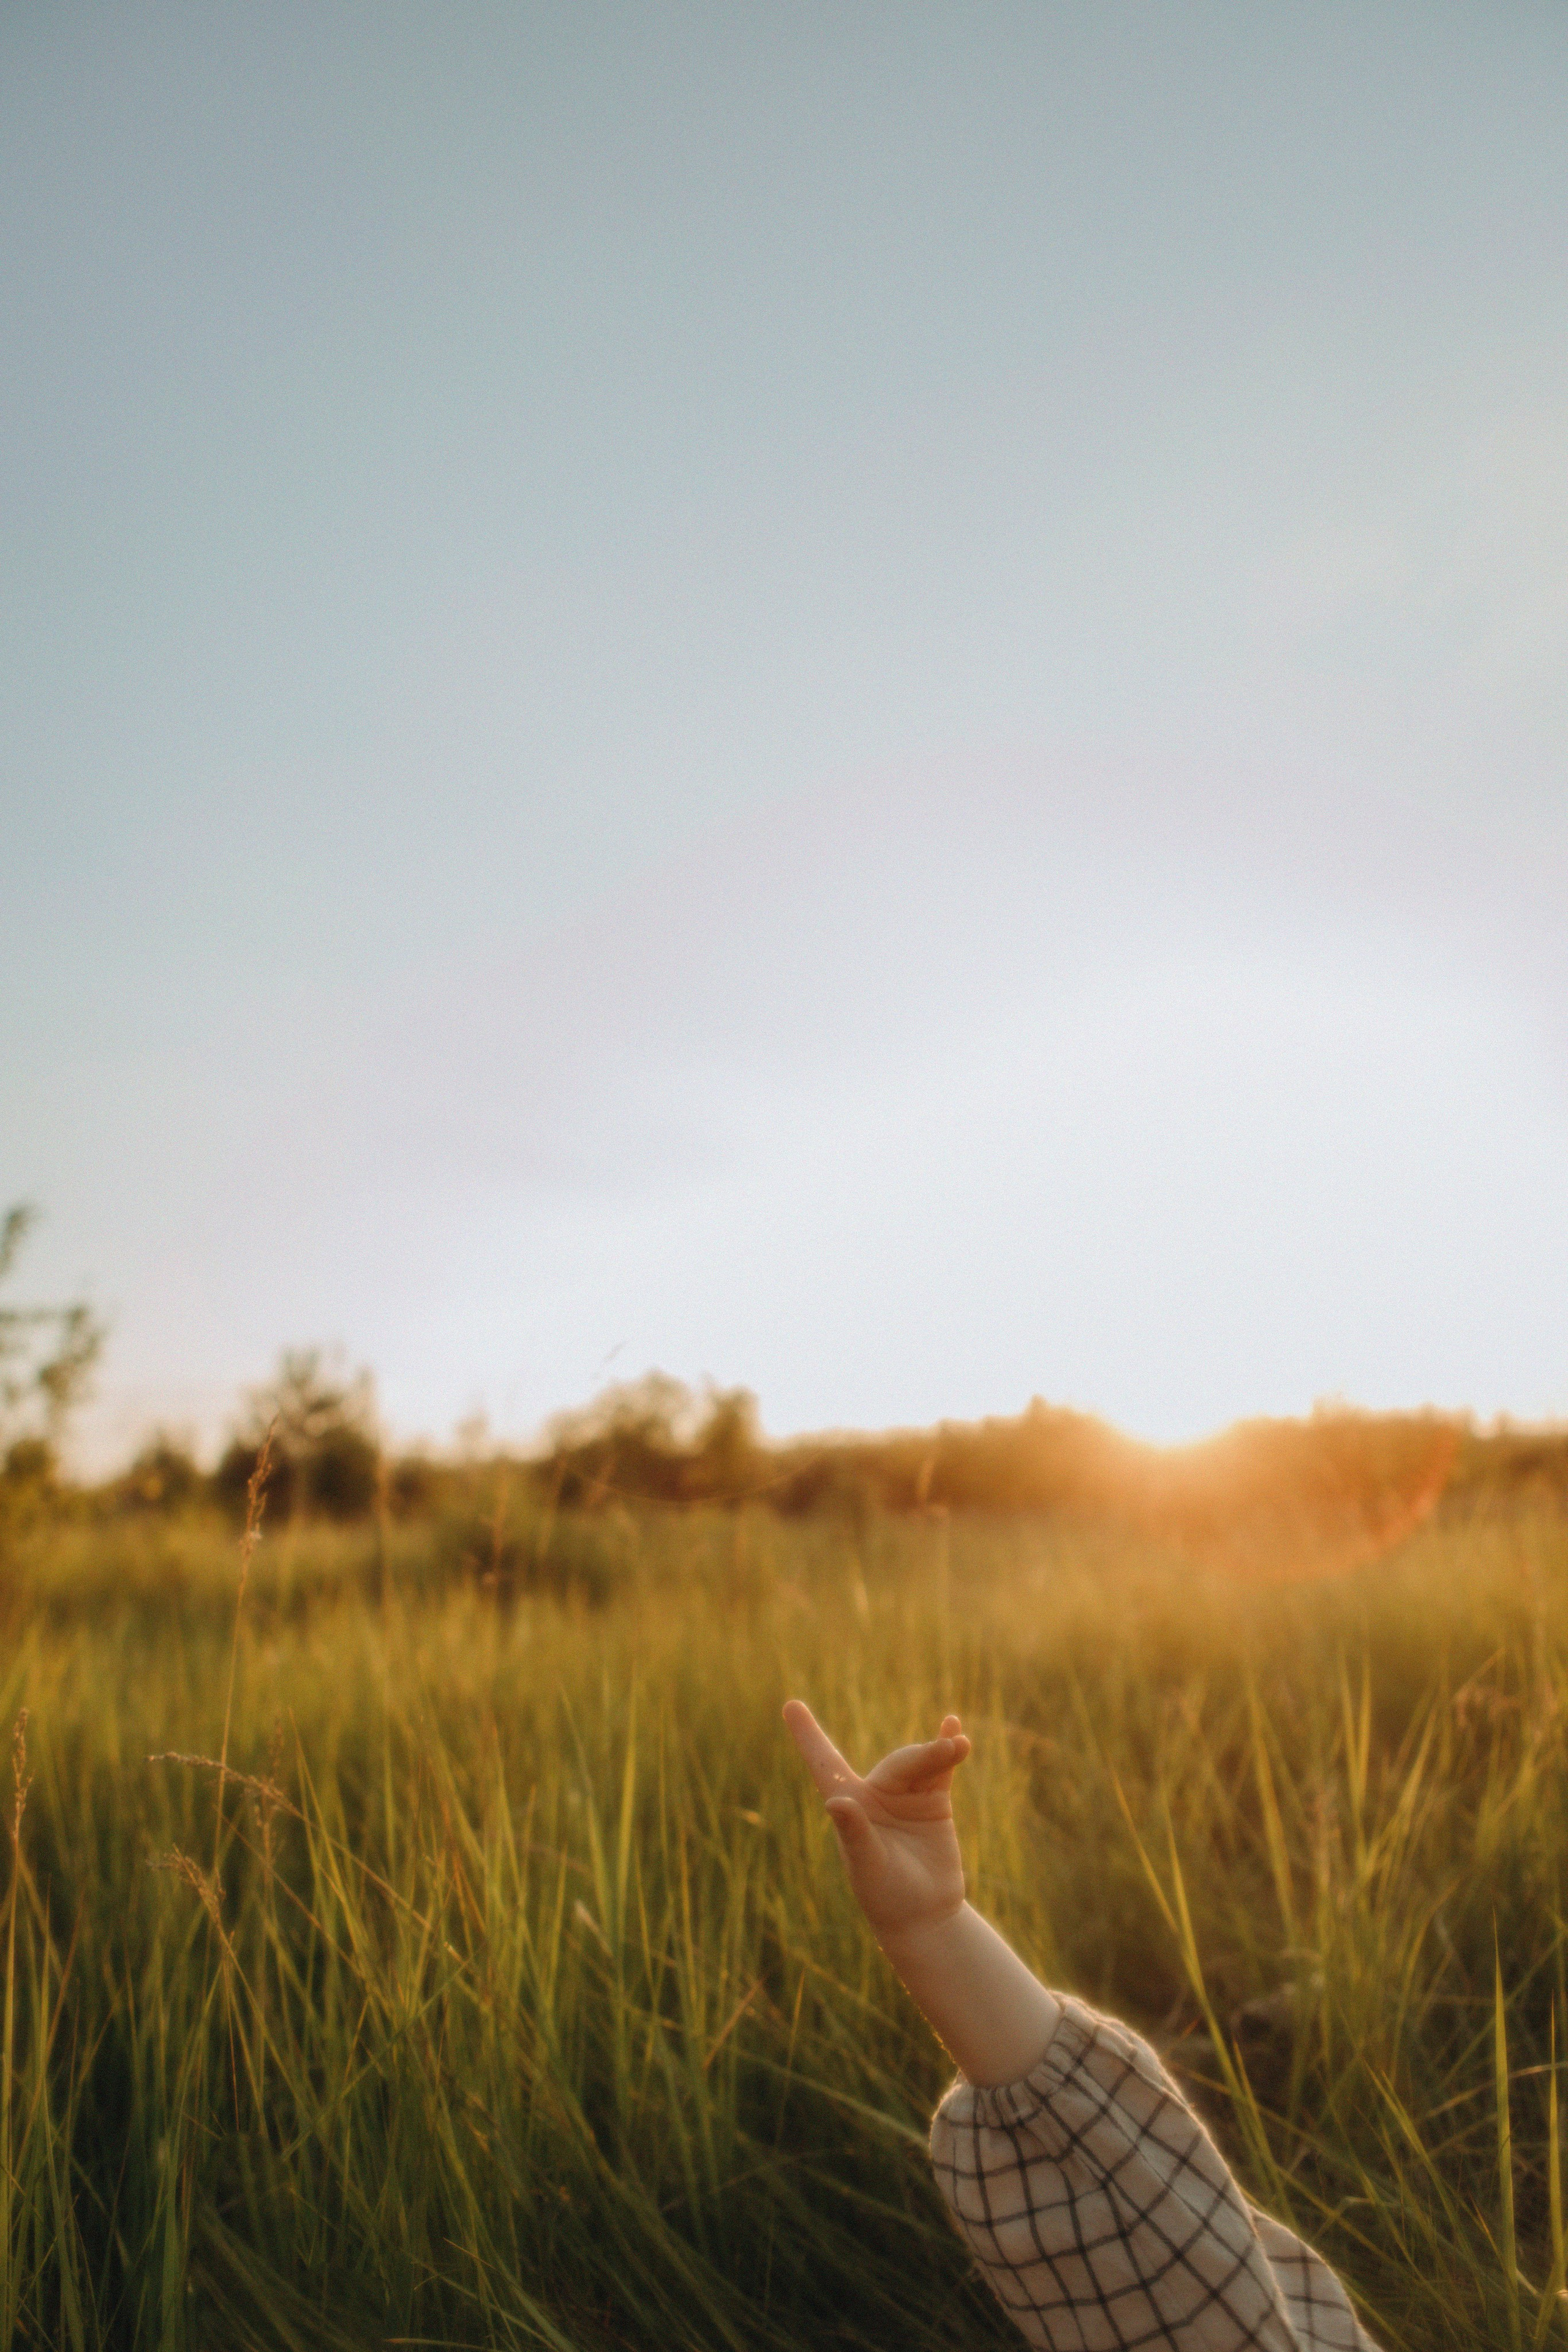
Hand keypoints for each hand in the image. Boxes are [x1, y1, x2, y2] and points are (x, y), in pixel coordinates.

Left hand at [783, 1699, 971, 1946]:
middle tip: (949, 1749)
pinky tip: (953, 1726)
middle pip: (898, 1763)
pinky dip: (946, 1746)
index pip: (825, 1764)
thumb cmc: (885, 1896)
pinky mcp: (934, 1802)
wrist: (924, 1916)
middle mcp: (875, 1795)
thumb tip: (835, 1803)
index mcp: (849, 1805)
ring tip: (958, 1745)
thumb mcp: (866, 1867)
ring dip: (939, 1750)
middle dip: (922, 1755)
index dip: (808, 1736)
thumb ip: (855, 1834)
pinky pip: (940, 1768)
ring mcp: (906, 1795)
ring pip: (921, 1763)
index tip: (790, 1706)